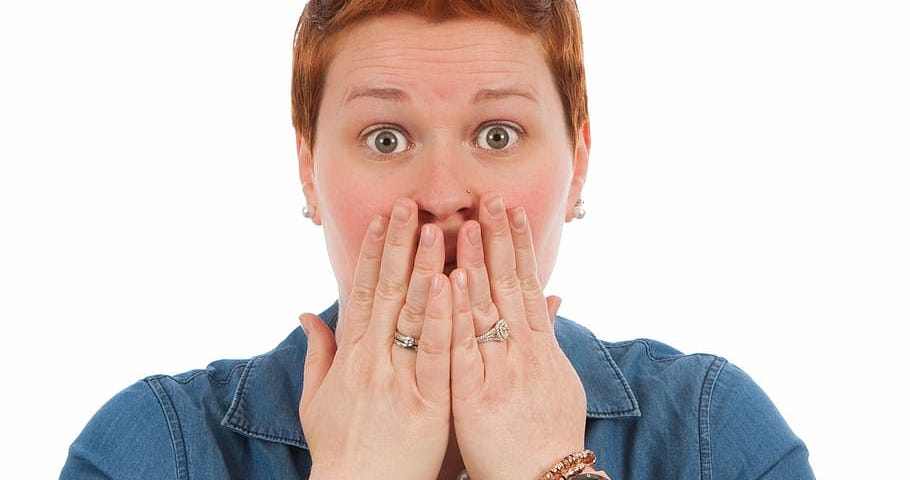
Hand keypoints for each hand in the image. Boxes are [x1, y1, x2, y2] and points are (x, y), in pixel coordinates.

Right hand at [298, 199, 452, 478]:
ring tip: (438, 229)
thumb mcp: (317, 401)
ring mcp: (401, 380)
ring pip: (414, 314)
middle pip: (388, 292)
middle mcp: (373, 361)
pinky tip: (453, 284)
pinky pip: (439, 353)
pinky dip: (444, 316)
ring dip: (426, 267)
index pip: (363, 292)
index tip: (382, 219)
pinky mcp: (429, 403)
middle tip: (410, 204)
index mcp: (350, 358)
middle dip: (399, 245)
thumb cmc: (340, 449)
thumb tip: (308, 313)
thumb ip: (318, 353)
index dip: (372, 253)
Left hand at [450, 193, 586, 479]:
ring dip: (478, 263)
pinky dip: (458, 312)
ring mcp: (500, 372)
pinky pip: (463, 347)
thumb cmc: (545, 433)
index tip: (510, 209)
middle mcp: (524, 353)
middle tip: (492, 196)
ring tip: (468, 222)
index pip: (527, 284)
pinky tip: (451, 279)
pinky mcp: (475, 396)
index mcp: (539, 347)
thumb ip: (549, 336)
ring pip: (488, 307)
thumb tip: (554, 296)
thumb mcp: (556, 380)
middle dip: (500, 239)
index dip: (518, 245)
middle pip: (510, 285)